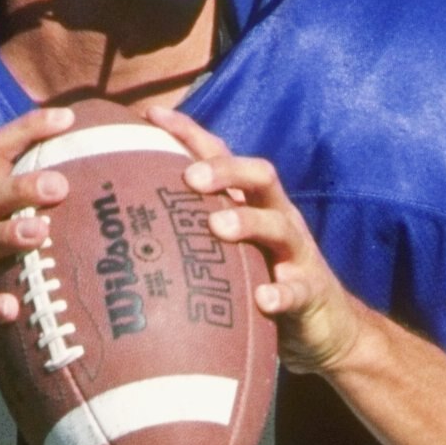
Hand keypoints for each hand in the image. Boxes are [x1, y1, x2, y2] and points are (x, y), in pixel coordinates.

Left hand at [149, 106, 368, 374]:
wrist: (325, 328)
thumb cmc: (260, 282)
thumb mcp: (226, 251)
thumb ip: (190, 233)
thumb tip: (120, 226)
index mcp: (252, 204)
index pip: (222, 156)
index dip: (191, 133)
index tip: (152, 116)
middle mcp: (277, 217)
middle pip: (258, 177)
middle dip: (225, 170)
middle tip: (190, 176)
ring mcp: (297, 254)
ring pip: (278, 226)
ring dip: (247, 222)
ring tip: (217, 226)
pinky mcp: (310, 292)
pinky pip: (297, 291)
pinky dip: (281, 292)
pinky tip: (263, 298)